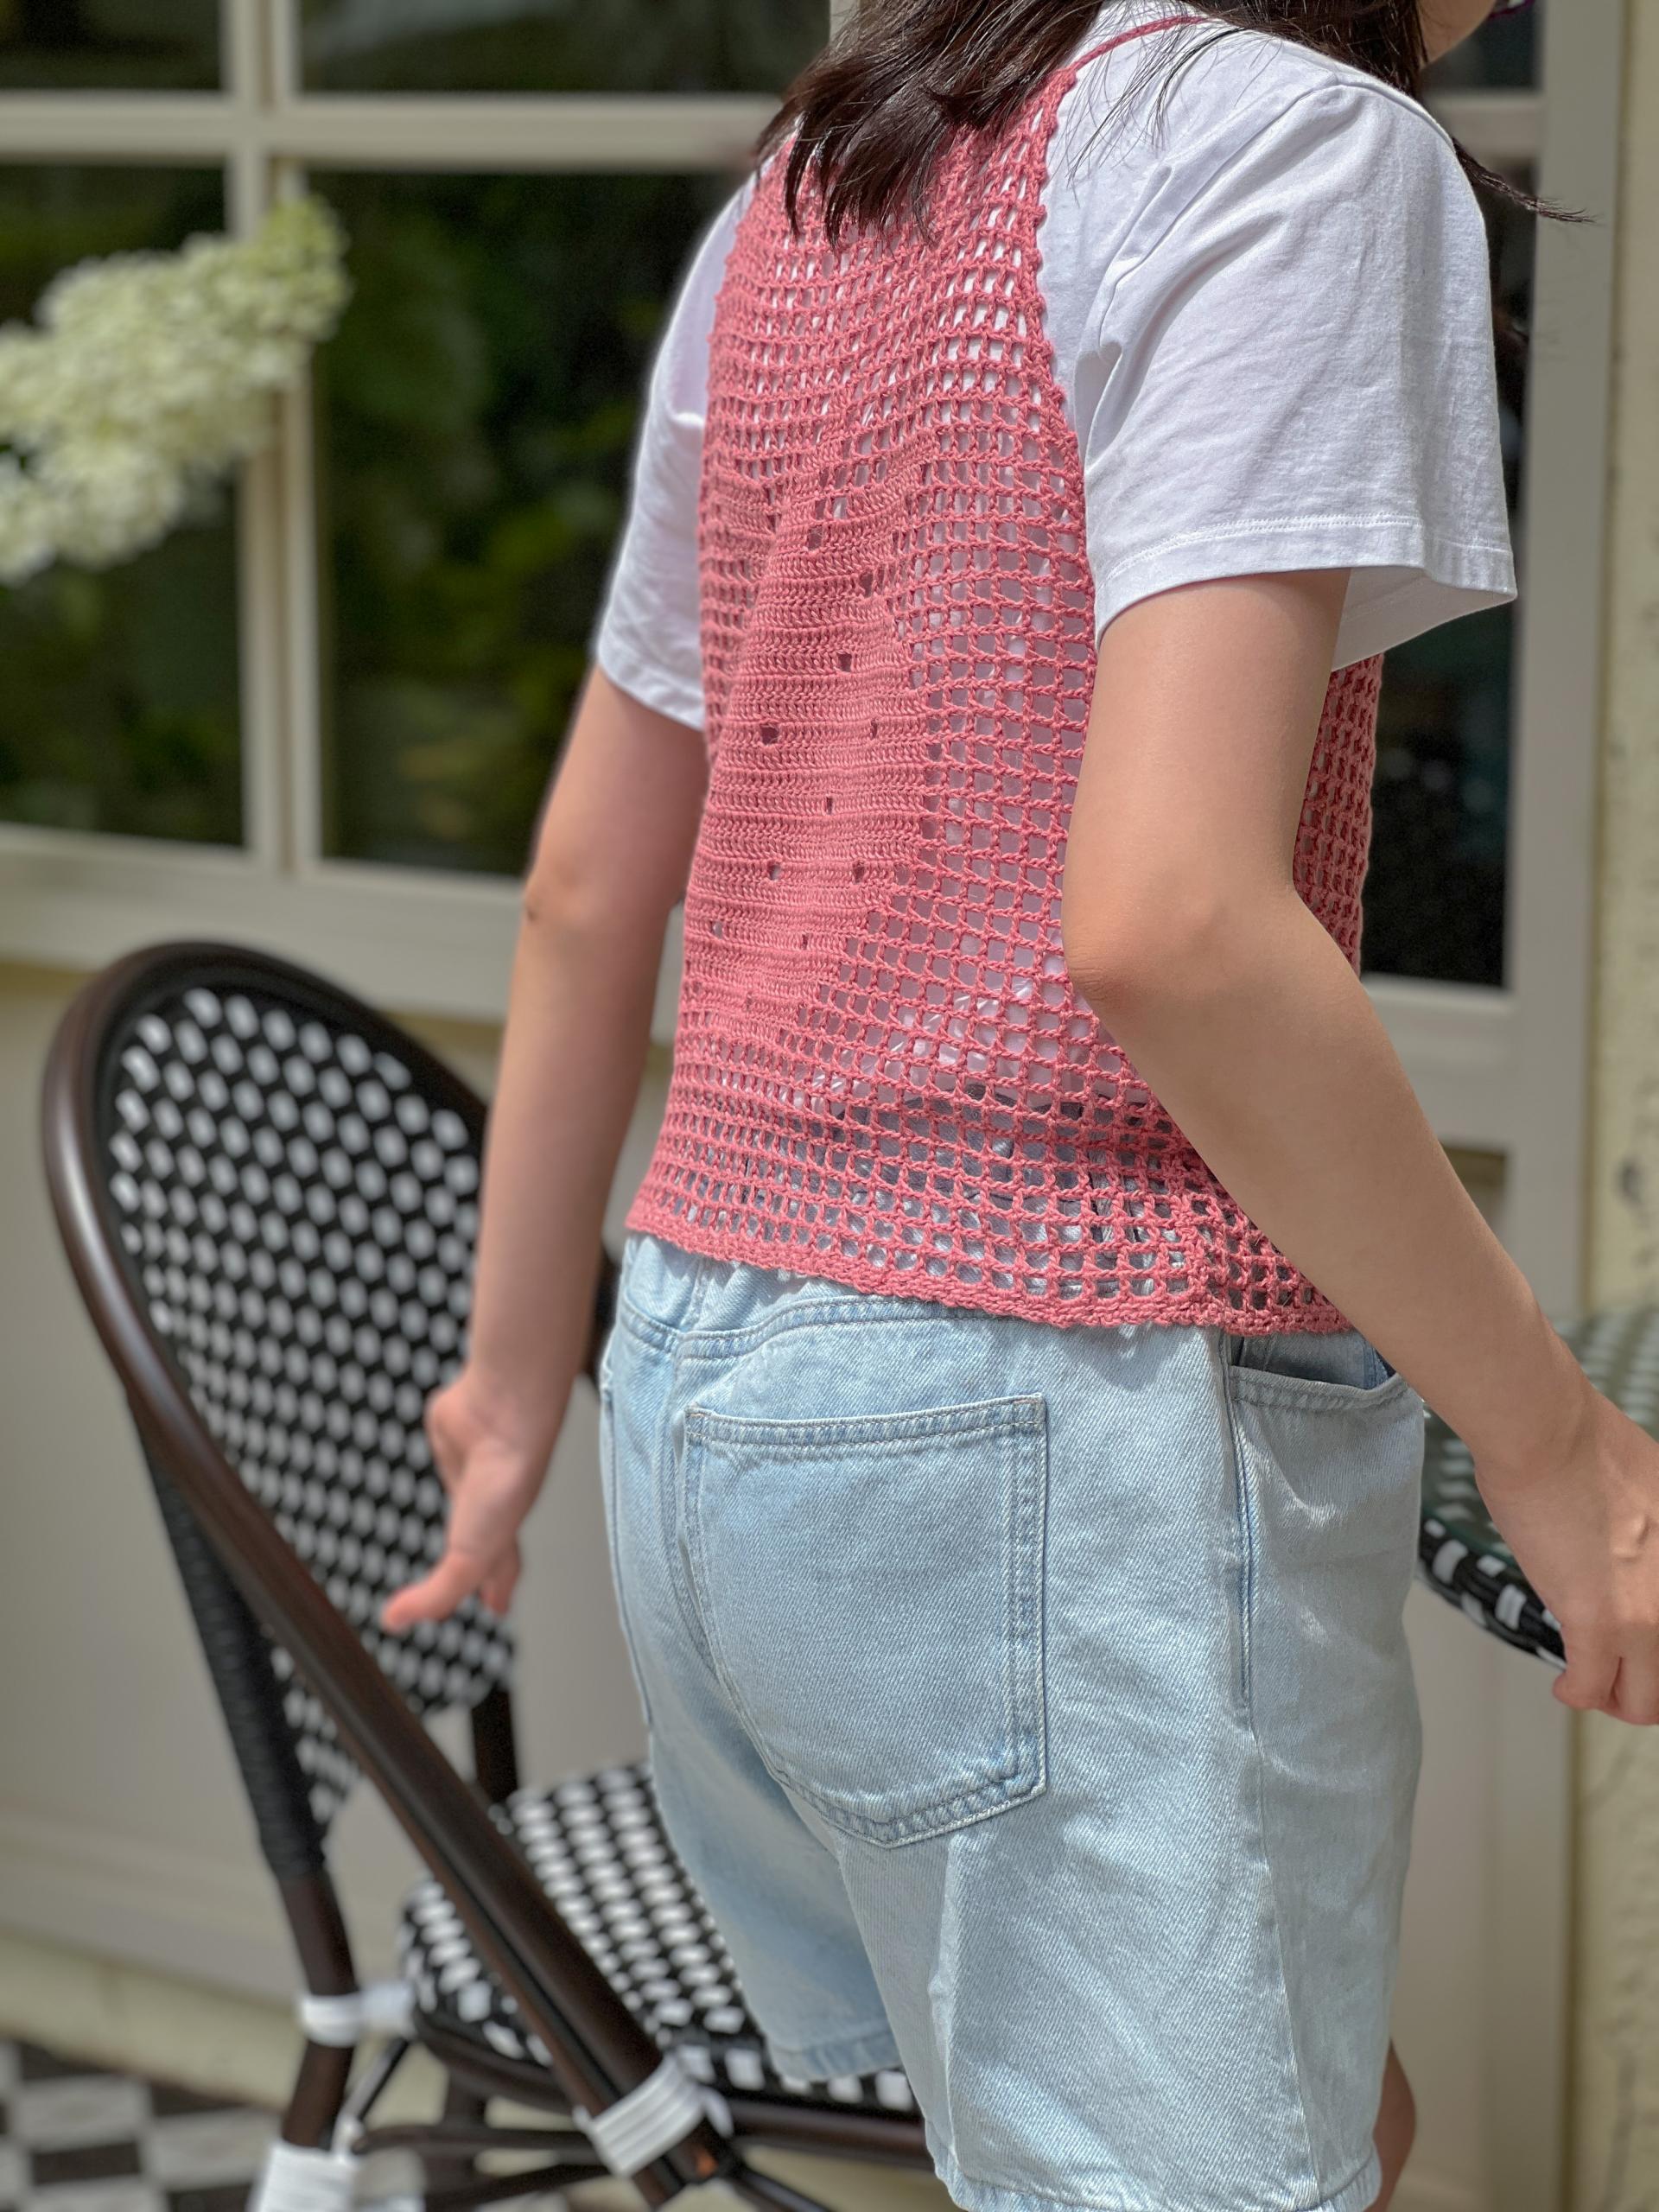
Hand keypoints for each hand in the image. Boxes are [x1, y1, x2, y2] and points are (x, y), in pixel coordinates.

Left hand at [381, 1368, 554, 1630]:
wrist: (501, 1416)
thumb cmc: (505, 1480)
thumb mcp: (470, 1556)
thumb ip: (436, 1594)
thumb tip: (393, 1621)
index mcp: (503, 1534)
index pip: (500, 1570)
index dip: (498, 1590)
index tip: (497, 1608)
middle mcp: (490, 1504)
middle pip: (481, 1538)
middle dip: (475, 1560)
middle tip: (463, 1577)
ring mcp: (470, 1472)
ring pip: (460, 1499)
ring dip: (455, 1513)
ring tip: (451, 1523)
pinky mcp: (448, 1441)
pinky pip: (440, 1457)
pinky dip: (435, 1464)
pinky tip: (433, 1463)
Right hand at [1479, 1385, 1658, 1723]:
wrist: (1548, 1432)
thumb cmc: (1584, 1444)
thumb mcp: (1653, 1491)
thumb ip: (1653, 1536)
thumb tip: (1633, 1552)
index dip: (1655, 1646)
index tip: (1637, 1646)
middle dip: (1642, 1685)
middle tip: (1616, 1673)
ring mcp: (1648, 1616)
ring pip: (1643, 1701)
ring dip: (1613, 1697)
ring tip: (1589, 1680)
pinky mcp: (1599, 1624)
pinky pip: (1591, 1690)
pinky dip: (1575, 1694)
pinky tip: (1563, 1685)